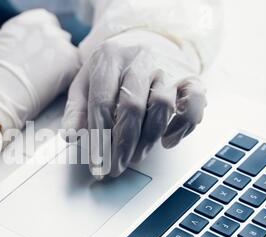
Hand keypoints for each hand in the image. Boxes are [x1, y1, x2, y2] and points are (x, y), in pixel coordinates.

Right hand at [0, 9, 79, 130]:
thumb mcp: (1, 47)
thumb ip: (20, 40)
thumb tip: (28, 48)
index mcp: (27, 21)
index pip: (47, 23)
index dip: (45, 42)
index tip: (39, 57)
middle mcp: (44, 26)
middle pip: (60, 38)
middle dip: (54, 54)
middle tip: (43, 75)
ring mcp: (59, 41)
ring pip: (68, 54)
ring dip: (62, 67)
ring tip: (45, 85)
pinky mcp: (70, 60)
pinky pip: (75, 69)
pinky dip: (66, 80)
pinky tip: (52, 91)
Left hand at [62, 30, 206, 178]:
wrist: (147, 39)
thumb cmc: (112, 68)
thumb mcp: (86, 82)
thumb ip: (77, 110)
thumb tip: (71, 135)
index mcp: (109, 58)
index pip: (101, 103)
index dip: (98, 139)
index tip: (97, 165)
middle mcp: (140, 59)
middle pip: (132, 106)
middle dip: (123, 145)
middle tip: (116, 168)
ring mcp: (168, 67)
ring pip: (162, 105)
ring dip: (148, 139)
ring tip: (136, 156)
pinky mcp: (190, 77)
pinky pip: (194, 102)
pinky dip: (183, 126)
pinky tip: (167, 141)